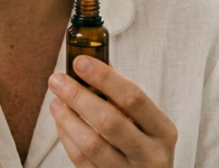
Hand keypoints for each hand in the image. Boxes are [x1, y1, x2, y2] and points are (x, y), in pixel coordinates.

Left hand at [48, 56, 177, 166]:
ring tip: (55, 101)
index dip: (104, 78)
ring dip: (68, 118)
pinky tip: (61, 123)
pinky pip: (81, 160)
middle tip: (57, 80)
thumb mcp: (147, 123)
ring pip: (92, 144)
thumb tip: (91, 62)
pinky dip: (67, 138)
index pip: (133, 97)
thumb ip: (123, 96)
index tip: (80, 62)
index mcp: (162, 130)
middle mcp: (150, 154)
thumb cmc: (145, 146)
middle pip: (109, 121)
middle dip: (78, 96)